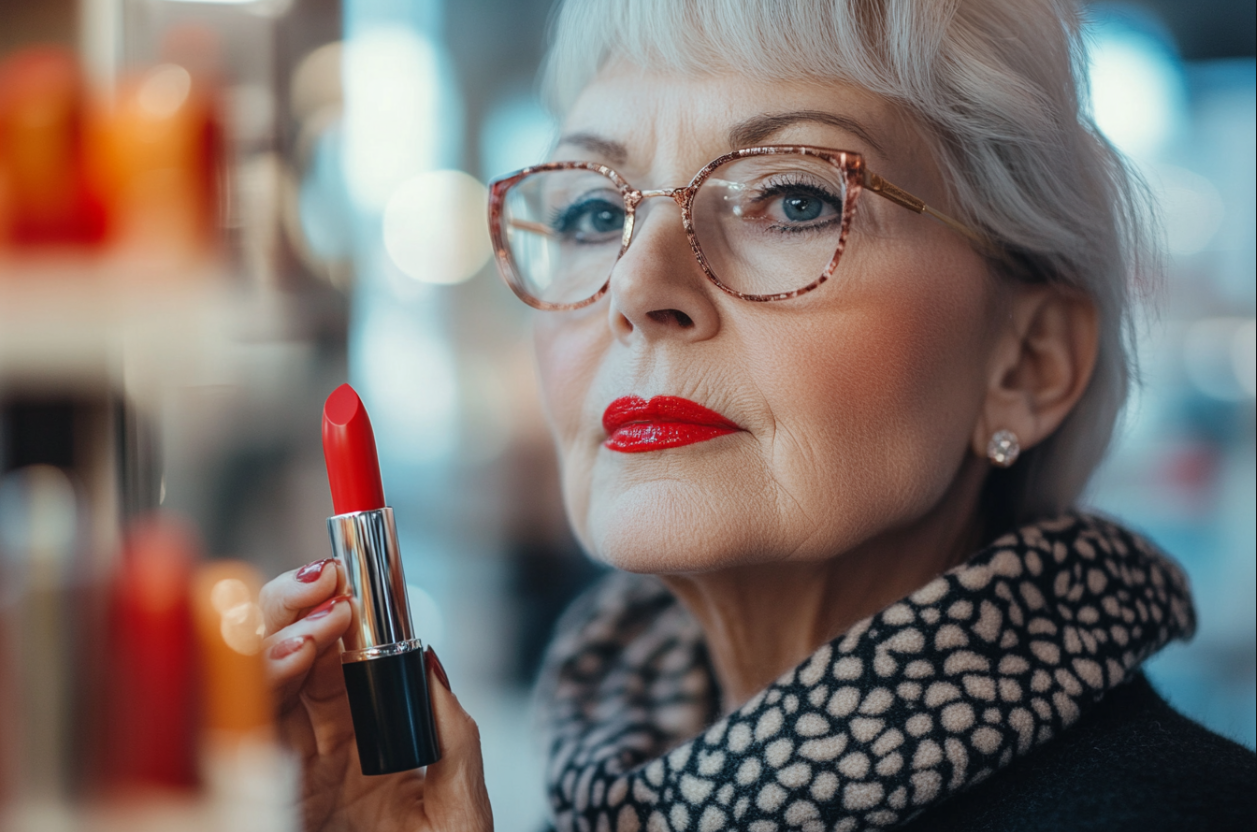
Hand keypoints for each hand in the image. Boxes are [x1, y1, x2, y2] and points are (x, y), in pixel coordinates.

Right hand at [260, 559, 492, 831]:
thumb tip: (422, 650)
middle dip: (293, 602)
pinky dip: (261, 688)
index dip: (331, 602)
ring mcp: (284, 763)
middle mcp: (315, 737)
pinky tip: (293, 663)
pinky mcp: (265, 790)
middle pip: (283, 648)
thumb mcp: (460, 786)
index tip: (346, 572)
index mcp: (362, 725)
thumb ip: (445, 720)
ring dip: (277, 636)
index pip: (333, 646)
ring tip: (320, 626)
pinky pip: (242, 732)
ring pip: (255, 680)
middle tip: (326, 579)